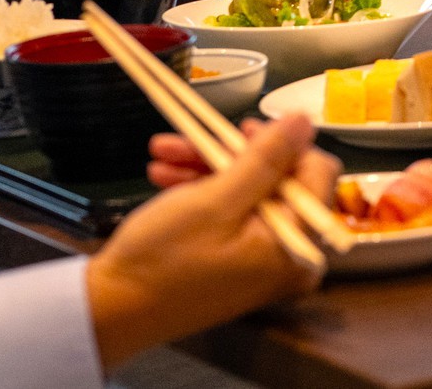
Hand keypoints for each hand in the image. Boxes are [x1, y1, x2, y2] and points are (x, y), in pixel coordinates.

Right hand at [86, 114, 340, 370]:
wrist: (113, 311)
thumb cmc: (164, 259)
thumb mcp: (216, 201)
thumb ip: (266, 159)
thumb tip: (304, 120)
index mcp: (301, 244)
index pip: (318, 173)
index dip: (283, 144)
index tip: (241, 128)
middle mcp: (292, 254)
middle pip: (278, 180)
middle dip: (231, 153)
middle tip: (193, 135)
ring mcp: (263, 259)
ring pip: (248, 192)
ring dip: (206, 166)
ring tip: (160, 150)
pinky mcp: (237, 260)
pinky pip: (231, 214)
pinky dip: (201, 191)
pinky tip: (163, 175)